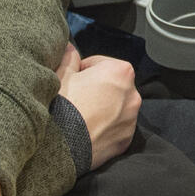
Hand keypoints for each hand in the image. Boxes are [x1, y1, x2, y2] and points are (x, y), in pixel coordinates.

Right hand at [56, 44, 141, 167]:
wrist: (62, 146)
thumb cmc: (62, 107)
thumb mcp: (61, 75)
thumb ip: (69, 57)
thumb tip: (69, 49)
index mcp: (120, 72)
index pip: (99, 64)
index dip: (82, 71)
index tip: (72, 80)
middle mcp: (133, 94)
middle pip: (111, 86)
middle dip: (96, 89)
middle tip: (76, 98)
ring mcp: (132, 119)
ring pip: (115, 107)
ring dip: (103, 108)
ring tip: (81, 116)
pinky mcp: (126, 139)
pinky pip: (116, 128)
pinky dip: (105, 127)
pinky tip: (87, 130)